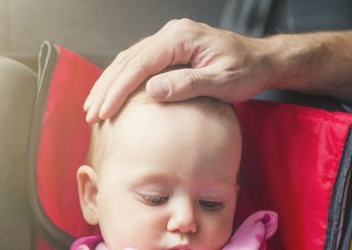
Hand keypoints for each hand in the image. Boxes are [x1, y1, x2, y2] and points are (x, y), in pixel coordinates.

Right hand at [84, 18, 273, 122]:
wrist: (260, 61)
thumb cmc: (246, 71)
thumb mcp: (222, 82)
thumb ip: (188, 85)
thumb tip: (152, 90)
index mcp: (182, 38)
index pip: (140, 63)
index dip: (119, 89)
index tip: (105, 111)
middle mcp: (171, 33)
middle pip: (128, 59)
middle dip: (106, 88)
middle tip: (91, 114)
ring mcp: (169, 39)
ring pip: (129, 60)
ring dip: (109, 84)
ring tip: (94, 107)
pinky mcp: (169, 49)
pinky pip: (139, 63)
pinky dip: (122, 80)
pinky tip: (112, 96)